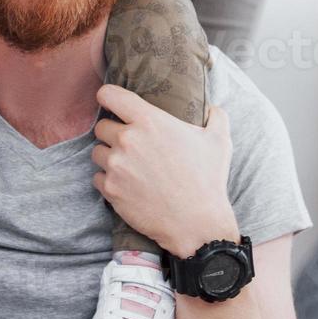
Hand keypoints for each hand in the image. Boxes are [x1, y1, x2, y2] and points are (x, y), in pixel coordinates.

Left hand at [92, 86, 237, 257]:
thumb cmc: (208, 180)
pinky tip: (126, 185)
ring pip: (97, 152)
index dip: (108, 97)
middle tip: (130, 144)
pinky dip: (108, 180)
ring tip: (129, 166)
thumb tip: (211, 108)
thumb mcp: (219, 140)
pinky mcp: (110, 190)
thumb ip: (215, 116)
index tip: (111, 102)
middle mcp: (127, 140)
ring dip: (109, 157)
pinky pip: (98, 178)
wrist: (197, 223)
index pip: (110, 95)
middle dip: (113, 133)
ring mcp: (116, 166)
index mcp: (149, 120)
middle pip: (101, 126)